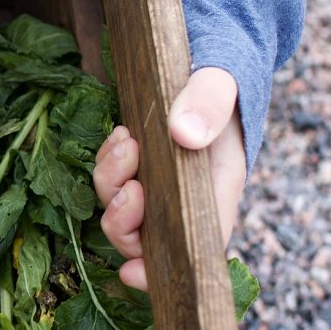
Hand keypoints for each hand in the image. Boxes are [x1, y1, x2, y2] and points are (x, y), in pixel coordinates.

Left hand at [91, 67, 245, 291]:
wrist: (208, 55)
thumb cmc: (222, 75)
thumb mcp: (222, 81)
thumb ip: (209, 103)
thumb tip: (185, 135)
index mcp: (218, 188)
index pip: (195, 246)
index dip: (162, 268)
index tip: (132, 274)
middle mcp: (187, 195)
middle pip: (146, 236)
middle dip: (124, 220)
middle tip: (129, 186)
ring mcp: (160, 182)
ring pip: (122, 208)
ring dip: (113, 183)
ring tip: (125, 142)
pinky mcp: (140, 165)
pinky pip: (112, 180)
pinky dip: (108, 163)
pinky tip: (119, 136)